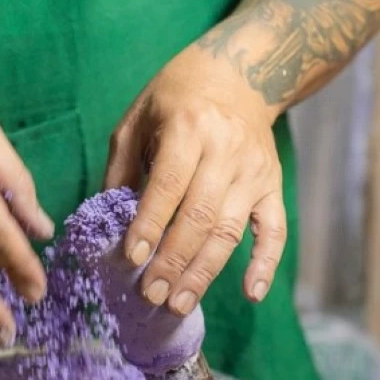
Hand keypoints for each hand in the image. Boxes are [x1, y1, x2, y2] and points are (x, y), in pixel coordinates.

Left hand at [105, 43, 286, 315]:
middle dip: (173, 260)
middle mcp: (225, 151)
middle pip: (200, 215)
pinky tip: (251, 293)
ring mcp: (254, 172)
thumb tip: (105, 223)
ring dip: (204, 272)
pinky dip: (266, 263)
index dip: (150, 223)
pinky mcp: (272, 187)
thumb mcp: (137, 119)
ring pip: (230, 230)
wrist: (240, 76)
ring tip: (179, 304)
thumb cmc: (175, 100)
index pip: (168, 184)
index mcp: (187, 129)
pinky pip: (274, 230)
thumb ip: (120, 169)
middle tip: (150, 295)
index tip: (131, 258)